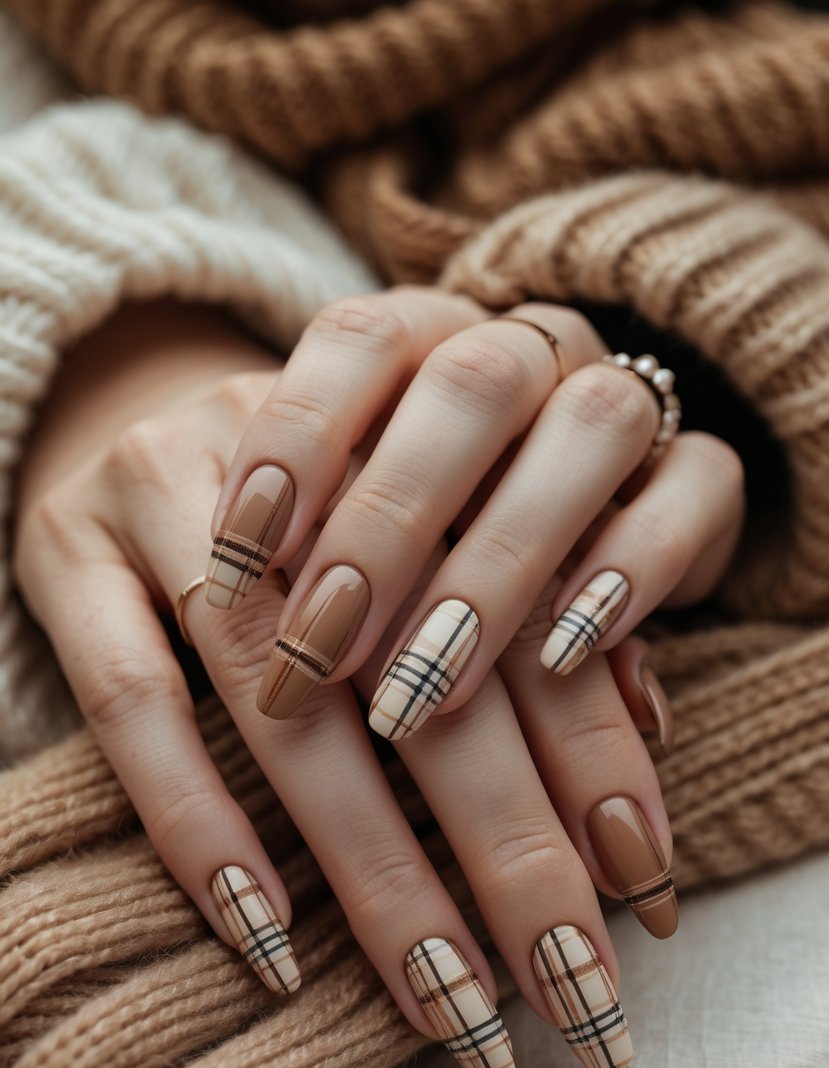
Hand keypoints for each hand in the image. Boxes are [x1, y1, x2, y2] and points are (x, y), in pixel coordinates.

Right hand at [11, 302, 661, 1067]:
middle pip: (428, 668)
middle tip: (569, 985)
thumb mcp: (427, 514)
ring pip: (285, 692)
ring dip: (372, 861)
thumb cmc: (318, 486)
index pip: (530, 612)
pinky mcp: (70, 546)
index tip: (642, 886)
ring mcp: (176, 491)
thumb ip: (529, 605)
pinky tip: (265, 930)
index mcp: (421, 436)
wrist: (130, 389)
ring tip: (442, 992)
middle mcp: (308, 459)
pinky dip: (199, 818)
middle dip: (509, 843)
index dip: (594, 753)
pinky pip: (135, 696)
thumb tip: (644, 726)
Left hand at [206, 288, 743, 738]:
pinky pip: (696, 485)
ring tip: (428, 680)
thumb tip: (242, 649)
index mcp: (428, 337)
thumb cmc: (424, 540)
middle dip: (387, 523)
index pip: (357, 337)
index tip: (238, 560)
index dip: (295, 436)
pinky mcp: (702, 470)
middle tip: (319, 651)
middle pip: (470, 385)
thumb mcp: (349, 539)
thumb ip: (312, 562)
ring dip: (501, 558)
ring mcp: (625, 397)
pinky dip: (629, 568)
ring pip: (591, 422)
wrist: (576, 521)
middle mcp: (527, 350)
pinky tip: (561, 653)